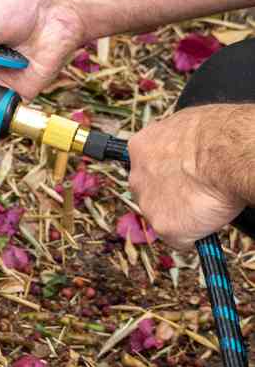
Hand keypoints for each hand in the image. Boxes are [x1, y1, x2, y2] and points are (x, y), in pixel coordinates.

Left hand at [127, 106, 246, 249]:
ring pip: (165, 218)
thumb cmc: (219, 134)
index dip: (169, 176)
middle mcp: (137, 177)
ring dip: (185, 216)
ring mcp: (148, 204)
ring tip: (209, 201)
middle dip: (172, 198)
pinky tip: (210, 217)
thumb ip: (176, 145)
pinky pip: (180, 239)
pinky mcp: (164, 226)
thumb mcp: (188, 127)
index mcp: (141, 148)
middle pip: (152, 196)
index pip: (148, 168)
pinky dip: (196, 234)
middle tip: (198, 193)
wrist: (229, 153)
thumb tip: (186, 151)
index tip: (182, 179)